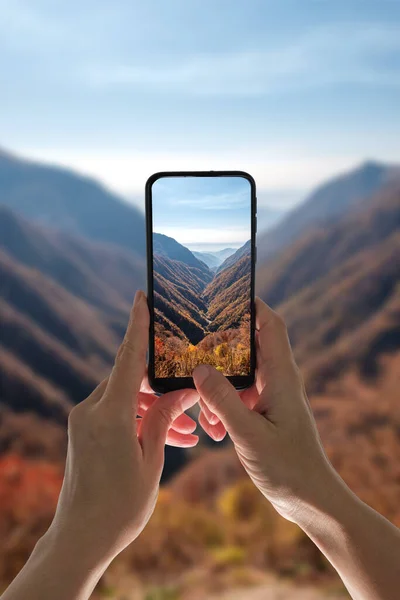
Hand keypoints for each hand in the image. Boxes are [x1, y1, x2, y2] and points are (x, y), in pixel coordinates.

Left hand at [47, 291, 198, 566]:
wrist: (81, 537)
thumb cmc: (119, 505)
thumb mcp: (151, 459)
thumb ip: (164, 418)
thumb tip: (181, 390)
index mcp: (108, 413)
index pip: (128, 358)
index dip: (138, 326)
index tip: (142, 297)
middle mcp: (91, 409)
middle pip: (133, 379)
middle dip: (165, 387)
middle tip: (195, 399)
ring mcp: (86, 420)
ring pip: (129, 398)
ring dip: (158, 409)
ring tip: (190, 430)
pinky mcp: (87, 431)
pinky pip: (118, 413)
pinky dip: (142, 420)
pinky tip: (171, 438)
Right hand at [194, 298, 334, 523]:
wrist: (309, 500)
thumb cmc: (288, 468)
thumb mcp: (249, 434)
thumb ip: (223, 400)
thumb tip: (199, 369)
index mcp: (281, 377)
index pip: (270, 325)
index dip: (251, 305)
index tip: (225, 294)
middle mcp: (278, 381)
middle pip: (248, 347)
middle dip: (220, 349)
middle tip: (192, 350)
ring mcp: (271, 397)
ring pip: (238, 376)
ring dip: (217, 387)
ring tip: (202, 409)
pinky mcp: (265, 413)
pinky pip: (238, 398)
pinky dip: (222, 407)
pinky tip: (211, 428)